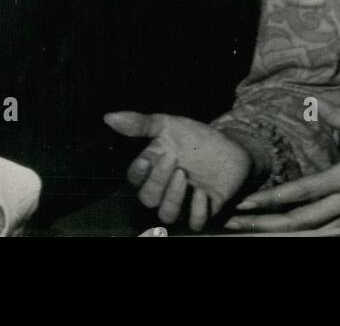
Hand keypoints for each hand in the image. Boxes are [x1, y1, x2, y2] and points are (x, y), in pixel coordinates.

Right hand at [104, 111, 252, 230]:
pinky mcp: (204, 210)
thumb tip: (108, 117)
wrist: (231, 145)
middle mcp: (165, 187)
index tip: (148, 159)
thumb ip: (140, 123)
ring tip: (185, 176)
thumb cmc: (195, 136)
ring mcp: (184, 201)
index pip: (134, 179)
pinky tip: (203, 192)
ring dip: (173, 197)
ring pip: (167, 215)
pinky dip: (197, 210)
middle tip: (174, 161)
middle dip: (158, 181)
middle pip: (148, 199)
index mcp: (153, 167)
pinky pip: (194, 223)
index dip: (138, 173)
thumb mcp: (169, 125)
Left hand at [224, 101, 339, 232]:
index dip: (271, 198)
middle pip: (300, 222)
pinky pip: (327, 233)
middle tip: (234, 222)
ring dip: (279, 231)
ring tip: (250, 228)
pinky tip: (285, 230)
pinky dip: (303, 233)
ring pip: (311, 232)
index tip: (246, 201)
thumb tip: (312, 103)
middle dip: (264, 223)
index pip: (303, 192)